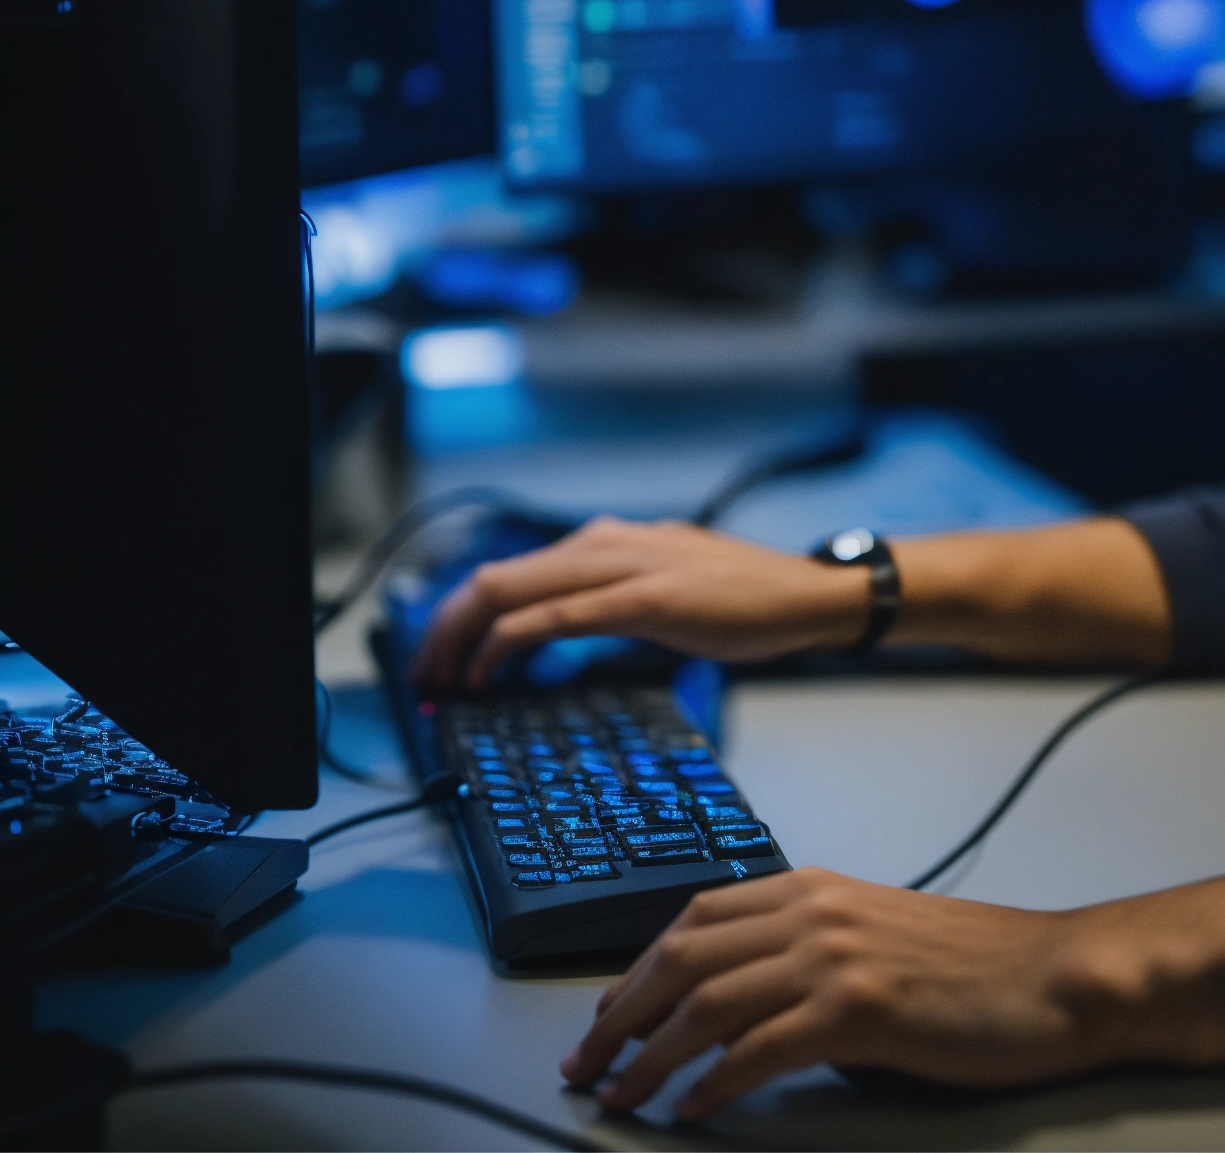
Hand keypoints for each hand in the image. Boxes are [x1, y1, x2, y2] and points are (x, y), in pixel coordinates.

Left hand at [408, 517, 866, 689]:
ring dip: (462, 639)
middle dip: (443, 630)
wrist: (803, 595)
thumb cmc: (741, 599)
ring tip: (443, 682)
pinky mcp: (643, 597)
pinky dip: (508, 646)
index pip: (511, 571)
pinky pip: (554, 618)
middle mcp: (604, 543)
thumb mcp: (661, 591)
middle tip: (422, 679)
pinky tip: (489, 675)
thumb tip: (562, 630)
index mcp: (606, 542)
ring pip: (510, 591)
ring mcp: (623, 566)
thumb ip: (612, 600)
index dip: (460, 614)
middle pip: (493, 578)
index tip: (440, 658)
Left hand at [561, 868, 1122, 1116]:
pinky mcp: (858, 1008)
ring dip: (649, 1057)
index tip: (604, 1016)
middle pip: (683, 955)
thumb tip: (744, 1006)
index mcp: (814, 890)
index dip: (636, 970)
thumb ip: (810, 953)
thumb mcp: (876, 937)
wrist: (1049, 978)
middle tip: (586, 1065)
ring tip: (620, 1096)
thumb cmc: (973, 969)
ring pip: (707, 1003)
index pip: (695, 919)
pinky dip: (712, 1083)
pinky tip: (692, 1110)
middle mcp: (814, 912)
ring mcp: (834, 957)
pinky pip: (758, 1049)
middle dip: (621, 1014)